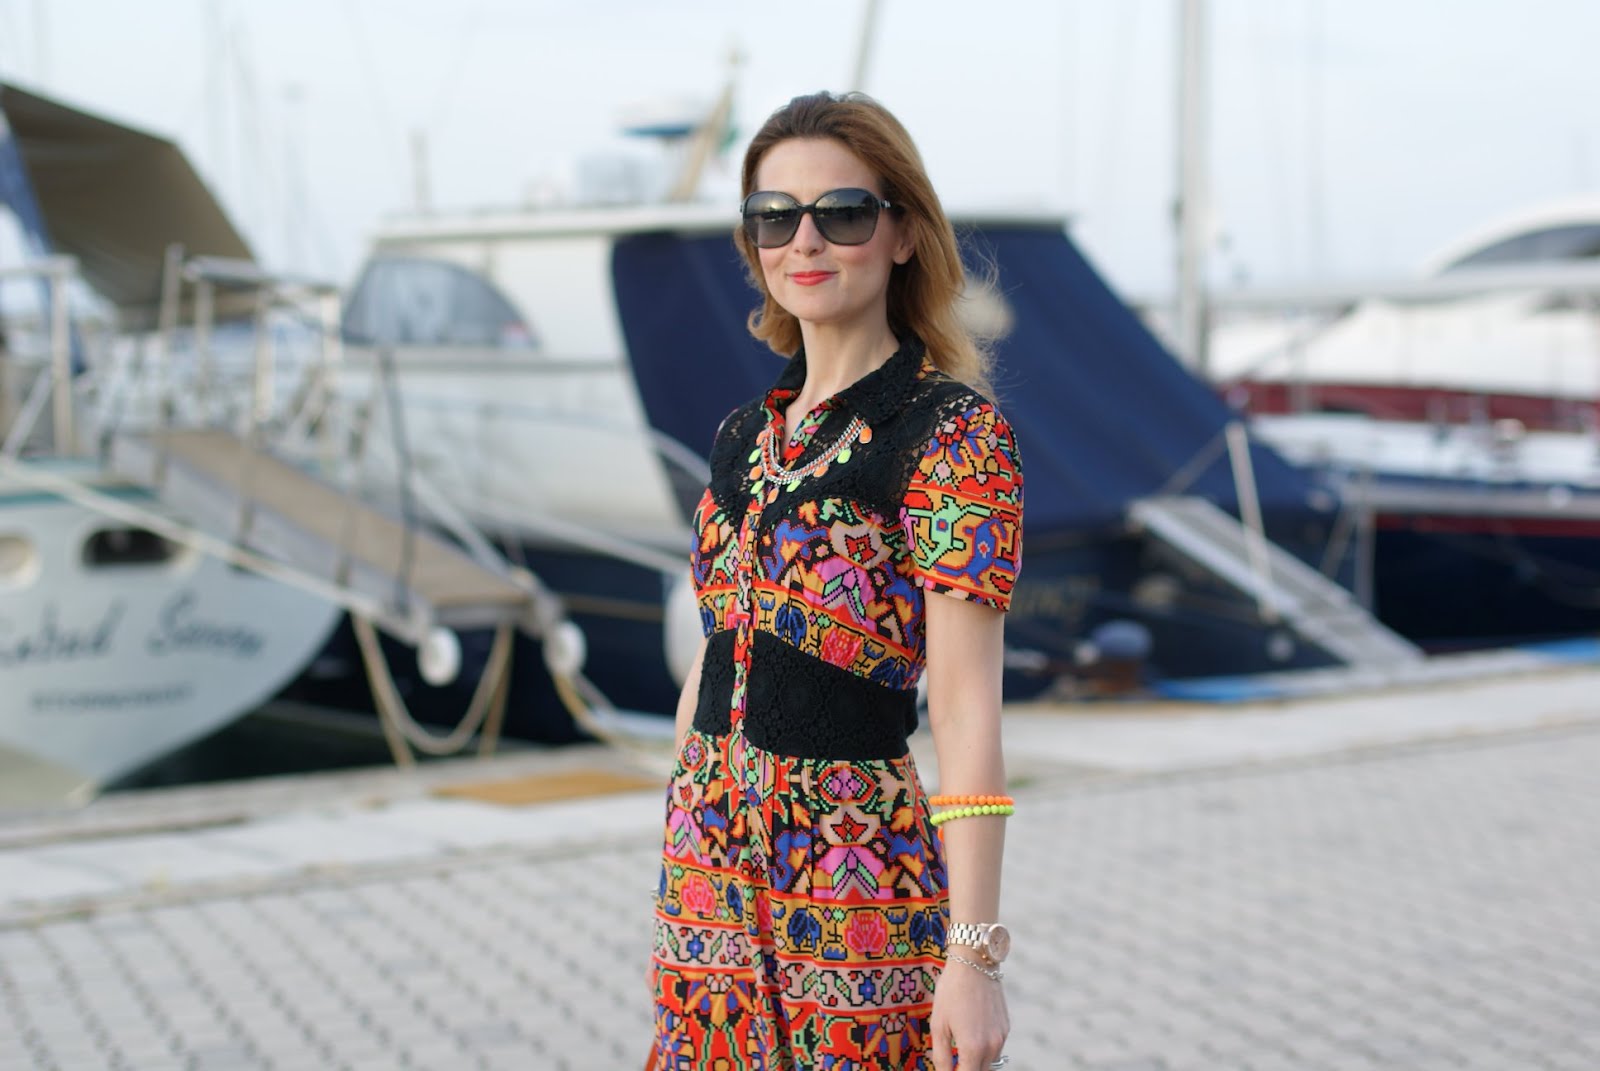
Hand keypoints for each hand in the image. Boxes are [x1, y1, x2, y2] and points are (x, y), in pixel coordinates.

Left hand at [930, 955, 1008, 1069]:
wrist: (975, 962)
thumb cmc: (951, 991)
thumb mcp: (938, 1025)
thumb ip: (941, 1056)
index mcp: (973, 1048)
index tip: (946, 1069)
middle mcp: (992, 1046)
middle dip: (966, 1069)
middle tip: (952, 1061)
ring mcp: (1002, 1037)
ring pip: (990, 1063)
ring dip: (976, 1062)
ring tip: (960, 1051)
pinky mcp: (1006, 1027)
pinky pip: (996, 1048)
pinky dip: (984, 1050)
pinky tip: (971, 1035)